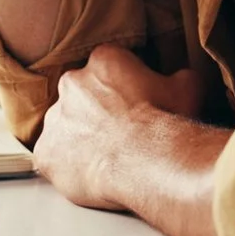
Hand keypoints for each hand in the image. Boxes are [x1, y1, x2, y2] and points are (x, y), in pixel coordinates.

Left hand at [34, 44, 204, 208]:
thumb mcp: (188, 88)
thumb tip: (180, 79)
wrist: (147, 162)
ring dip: (81, 138)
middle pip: (82, 95)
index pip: (109, 67)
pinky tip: (91, 174)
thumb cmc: (165, 124)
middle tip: (122, 132)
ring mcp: (55, 120)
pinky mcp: (46, 154)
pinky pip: (52, 158)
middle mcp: (72, 84)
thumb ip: (179, 76)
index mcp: (104, 61)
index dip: (125, 88)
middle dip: (98, 111)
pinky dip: (67, 166)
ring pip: (65, 127)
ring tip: (108, 157)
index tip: (137, 104)